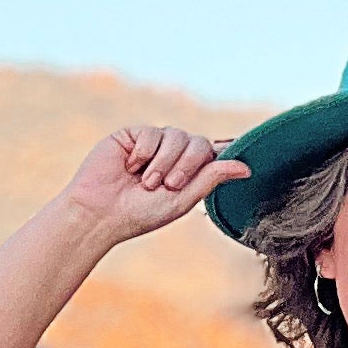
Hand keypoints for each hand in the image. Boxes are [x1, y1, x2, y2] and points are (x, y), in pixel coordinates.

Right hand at [62, 125, 248, 243]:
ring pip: (176, 135)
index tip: (244, 148)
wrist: (100, 212)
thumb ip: (212, 178)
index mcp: (188, 171)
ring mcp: (153, 142)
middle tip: (169, 185)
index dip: (228, 148)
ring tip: (147, 183)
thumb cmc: (140, 213)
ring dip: (163, 163)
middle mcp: (173, 154)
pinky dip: (143, 154)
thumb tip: (246, 167)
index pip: (212, 153)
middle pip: (198, 143)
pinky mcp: (133, 134)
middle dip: (187, 165)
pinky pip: (151, 133)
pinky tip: (129, 168)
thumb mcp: (182, 199)